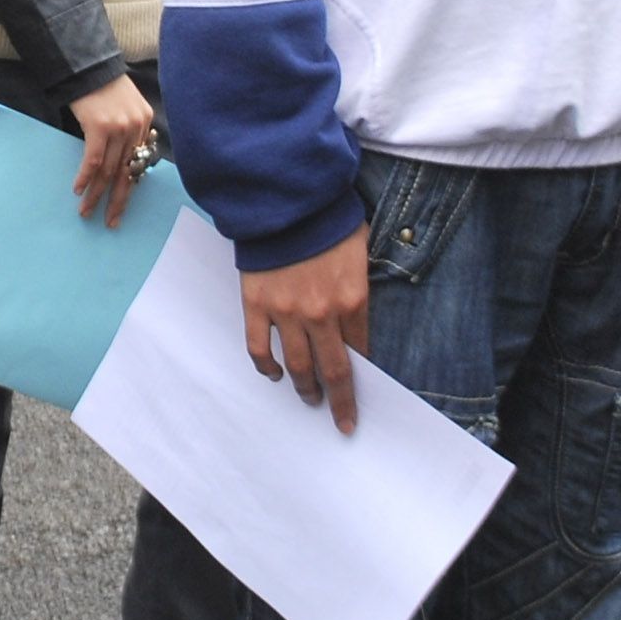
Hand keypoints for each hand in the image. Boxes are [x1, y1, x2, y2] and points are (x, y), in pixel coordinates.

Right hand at [67, 75, 158, 225]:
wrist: (87, 64)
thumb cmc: (101, 87)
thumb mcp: (123, 107)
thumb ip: (126, 132)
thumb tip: (119, 163)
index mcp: (145, 123)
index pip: (138, 164)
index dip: (129, 188)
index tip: (121, 207)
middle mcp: (136, 127)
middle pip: (127, 173)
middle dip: (118, 200)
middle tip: (111, 222)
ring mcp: (119, 127)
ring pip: (109, 171)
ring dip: (96, 195)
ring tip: (86, 211)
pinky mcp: (100, 127)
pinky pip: (93, 161)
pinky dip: (85, 178)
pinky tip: (78, 190)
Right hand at [241, 232, 371, 435]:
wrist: (286, 199)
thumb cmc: (327, 221)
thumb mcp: (359, 252)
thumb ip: (358, 290)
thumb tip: (355, 322)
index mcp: (352, 299)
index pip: (360, 351)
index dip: (363, 375)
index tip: (362, 393)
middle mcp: (321, 313)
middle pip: (333, 371)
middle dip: (340, 401)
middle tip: (342, 420)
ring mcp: (286, 312)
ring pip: (298, 366)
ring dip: (306, 389)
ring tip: (310, 399)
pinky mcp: (257, 306)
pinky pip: (260, 348)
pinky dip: (267, 367)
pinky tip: (275, 374)